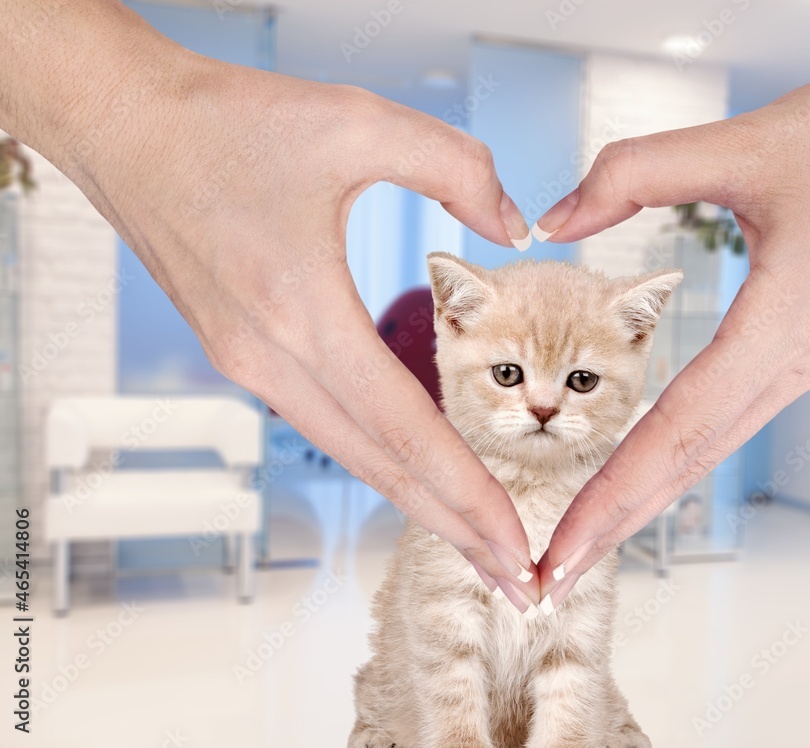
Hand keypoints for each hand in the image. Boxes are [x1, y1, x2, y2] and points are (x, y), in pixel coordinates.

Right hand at [0, 1, 538, 604]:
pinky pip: (324, 423)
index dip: (469, 492)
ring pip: (352, 454)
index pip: (405, 429)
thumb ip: (456, 169)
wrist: (122, 126)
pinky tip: (415, 470)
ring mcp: (250, 365)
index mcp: (302, 312)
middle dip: (455, 528)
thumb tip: (516, 228)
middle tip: (517, 582)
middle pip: (380, 468)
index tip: (518, 543)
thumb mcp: (358, 119)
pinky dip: (380, 458)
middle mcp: (271, 359)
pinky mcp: (243, 354)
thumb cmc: (225, 120)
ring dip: (419, 501)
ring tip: (479, 541)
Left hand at [535, 0, 809, 608]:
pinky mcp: (808, 343)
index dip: (612, 495)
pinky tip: (647, 466)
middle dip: (618, 521)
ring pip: (712, 446)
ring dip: (647, 494)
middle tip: (554, 574)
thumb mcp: (735, 144)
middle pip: (691, 460)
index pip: (677, 431)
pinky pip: (731, 413)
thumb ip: (630, 175)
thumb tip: (555, 218)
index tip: (562, 545)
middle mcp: (799, 359)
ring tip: (587, 536)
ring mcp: (809, 358)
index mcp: (784, 324)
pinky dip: (680, 450)